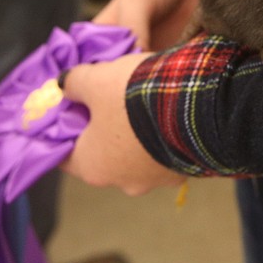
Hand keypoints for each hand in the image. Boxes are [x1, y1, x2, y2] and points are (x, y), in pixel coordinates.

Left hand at [60, 54, 184, 195]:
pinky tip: (169, 112)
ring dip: (138, 133)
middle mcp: (122, 182)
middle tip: (111, 97)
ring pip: (137, 154)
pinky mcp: (185, 170)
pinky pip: (166, 151)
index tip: (74, 103)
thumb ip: (74, 82)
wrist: (198, 105)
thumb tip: (64, 85)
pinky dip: (164, 135)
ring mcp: (157, 180)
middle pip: (103, 153)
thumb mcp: (97, 79)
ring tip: (147, 102)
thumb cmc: (134, 97)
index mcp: (91, 167)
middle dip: (105, 127)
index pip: (64, 151)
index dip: (66, 126)